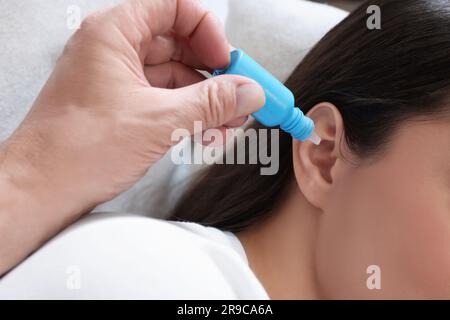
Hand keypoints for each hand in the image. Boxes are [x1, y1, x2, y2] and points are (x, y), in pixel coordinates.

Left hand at [0, 0, 263, 274]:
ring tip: (228, 125)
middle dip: (214, 74)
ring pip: (175, 78)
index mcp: (114, 34)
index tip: (227, 61)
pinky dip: (189, 115)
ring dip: (206, 101)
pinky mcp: (123, 107)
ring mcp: (118, 81)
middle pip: (179, 45)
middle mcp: (115, 51)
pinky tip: (207, 134)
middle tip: (239, 96)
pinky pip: (165, 101)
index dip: (207, 31)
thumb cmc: (78, 149)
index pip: (173, 8)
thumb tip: (248, 91)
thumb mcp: (159, 120)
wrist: (42, 191)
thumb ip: (211, 102)